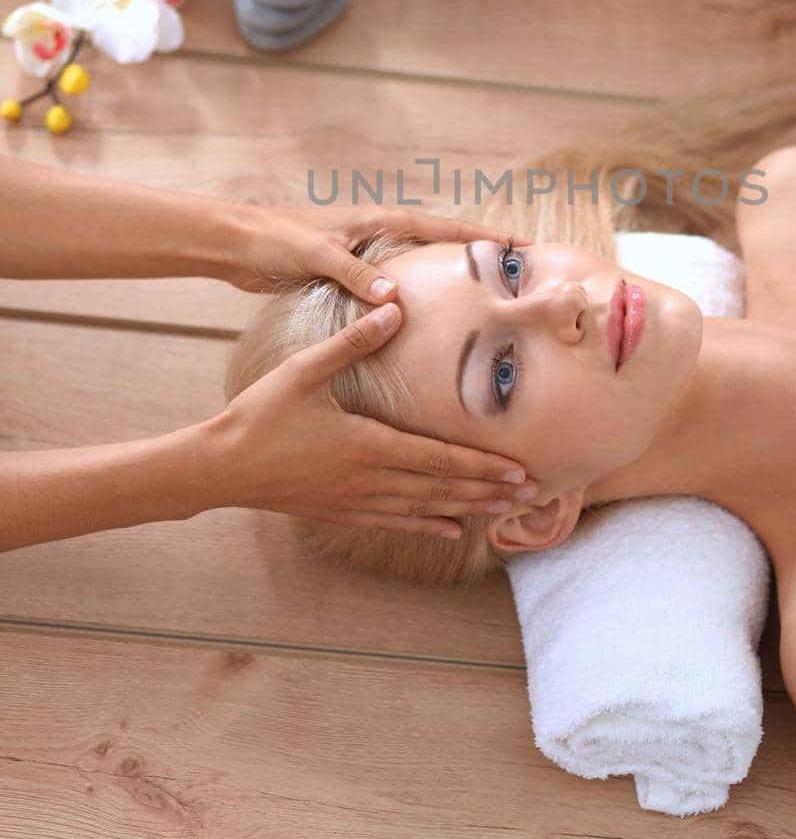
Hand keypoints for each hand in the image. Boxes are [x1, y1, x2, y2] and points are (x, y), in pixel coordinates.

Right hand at [212, 299, 538, 537]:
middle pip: (441, 489)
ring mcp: (355, 501)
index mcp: (367, 443)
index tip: (519, 469)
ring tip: (505, 511)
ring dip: (467, 509)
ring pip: (424, 510)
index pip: (438, 459)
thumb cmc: (261, 414)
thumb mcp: (305, 370)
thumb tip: (394, 307)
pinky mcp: (340, 512)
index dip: (482, 466)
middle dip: (489, 491)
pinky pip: (394, 522)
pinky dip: (427, 525)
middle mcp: (368, 479)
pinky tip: (452, 531)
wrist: (220, 466)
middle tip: (532, 493)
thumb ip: (353, 341)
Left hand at [223, 201, 531, 299]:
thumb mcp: (317, 256)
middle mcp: (379, 233)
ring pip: (421, 263)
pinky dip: (419, 293)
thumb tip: (394, 300)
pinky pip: (397, 282)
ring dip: (449, 274)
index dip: (482, 237)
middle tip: (515, 272)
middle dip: (477, 254)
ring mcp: (367, 252)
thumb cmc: (275, 241)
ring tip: (484, 296)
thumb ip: (355, 276)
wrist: (237, 244)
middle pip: (442, 242)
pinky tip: (428, 316)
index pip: (444, 227)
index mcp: (379, 221)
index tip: (519, 245)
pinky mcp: (351, 272)